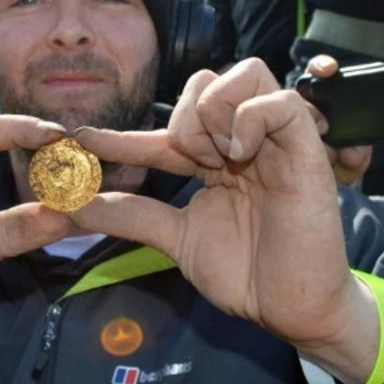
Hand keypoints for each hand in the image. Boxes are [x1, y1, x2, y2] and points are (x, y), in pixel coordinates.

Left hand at [71, 60, 376, 383]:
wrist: (290, 310)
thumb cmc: (245, 273)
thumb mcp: (177, 239)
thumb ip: (133, 214)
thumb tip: (75, 203)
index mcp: (215, 159)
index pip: (164, 131)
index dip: (123, 134)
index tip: (82, 141)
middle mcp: (244, 141)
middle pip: (207, 80)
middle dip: (183, 114)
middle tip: (188, 161)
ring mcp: (277, 142)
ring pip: (246, 72)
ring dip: (216, 110)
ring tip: (217, 157)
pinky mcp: (307, 151)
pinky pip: (281, 102)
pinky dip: (251, 119)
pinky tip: (240, 154)